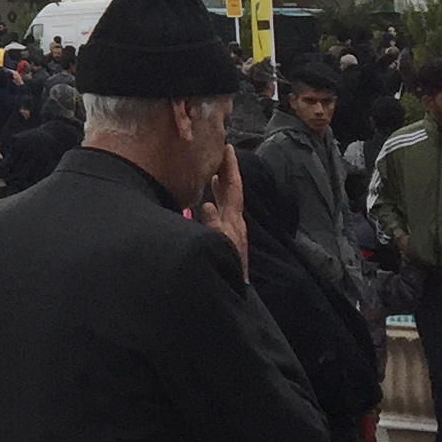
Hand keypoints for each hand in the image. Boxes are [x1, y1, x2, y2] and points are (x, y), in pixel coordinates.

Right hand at [198, 140, 248, 280]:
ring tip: (212, 173)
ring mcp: (231, 232)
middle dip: (226, 172)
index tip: (228, 148)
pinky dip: (215, 202)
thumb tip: (206, 205)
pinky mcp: (225, 241)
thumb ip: (213, 227)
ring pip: (226, 203)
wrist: (234, 293)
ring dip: (220, 186)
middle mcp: (234, 223)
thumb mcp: (219, 246)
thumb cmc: (226, 269)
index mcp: (233, 221)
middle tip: (218, 154)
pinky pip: (221, 213)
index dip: (231, 168)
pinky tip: (207, 203)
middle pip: (231, 192)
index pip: (234, 189)